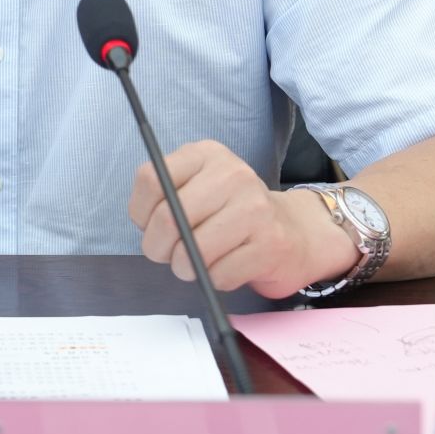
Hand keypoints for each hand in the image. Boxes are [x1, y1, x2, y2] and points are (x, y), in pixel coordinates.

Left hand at [126, 138, 339, 297]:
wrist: (293, 230)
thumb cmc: (232, 213)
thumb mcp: (199, 187)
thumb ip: (168, 196)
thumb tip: (150, 227)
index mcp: (207, 154)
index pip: (151, 178)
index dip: (140, 213)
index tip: (148, 225)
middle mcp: (233, 174)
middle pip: (169, 217)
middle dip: (158, 248)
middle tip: (167, 255)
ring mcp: (255, 208)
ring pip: (194, 250)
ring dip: (185, 268)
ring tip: (195, 264)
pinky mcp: (270, 243)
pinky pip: (219, 273)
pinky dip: (213, 279)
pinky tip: (225, 267)